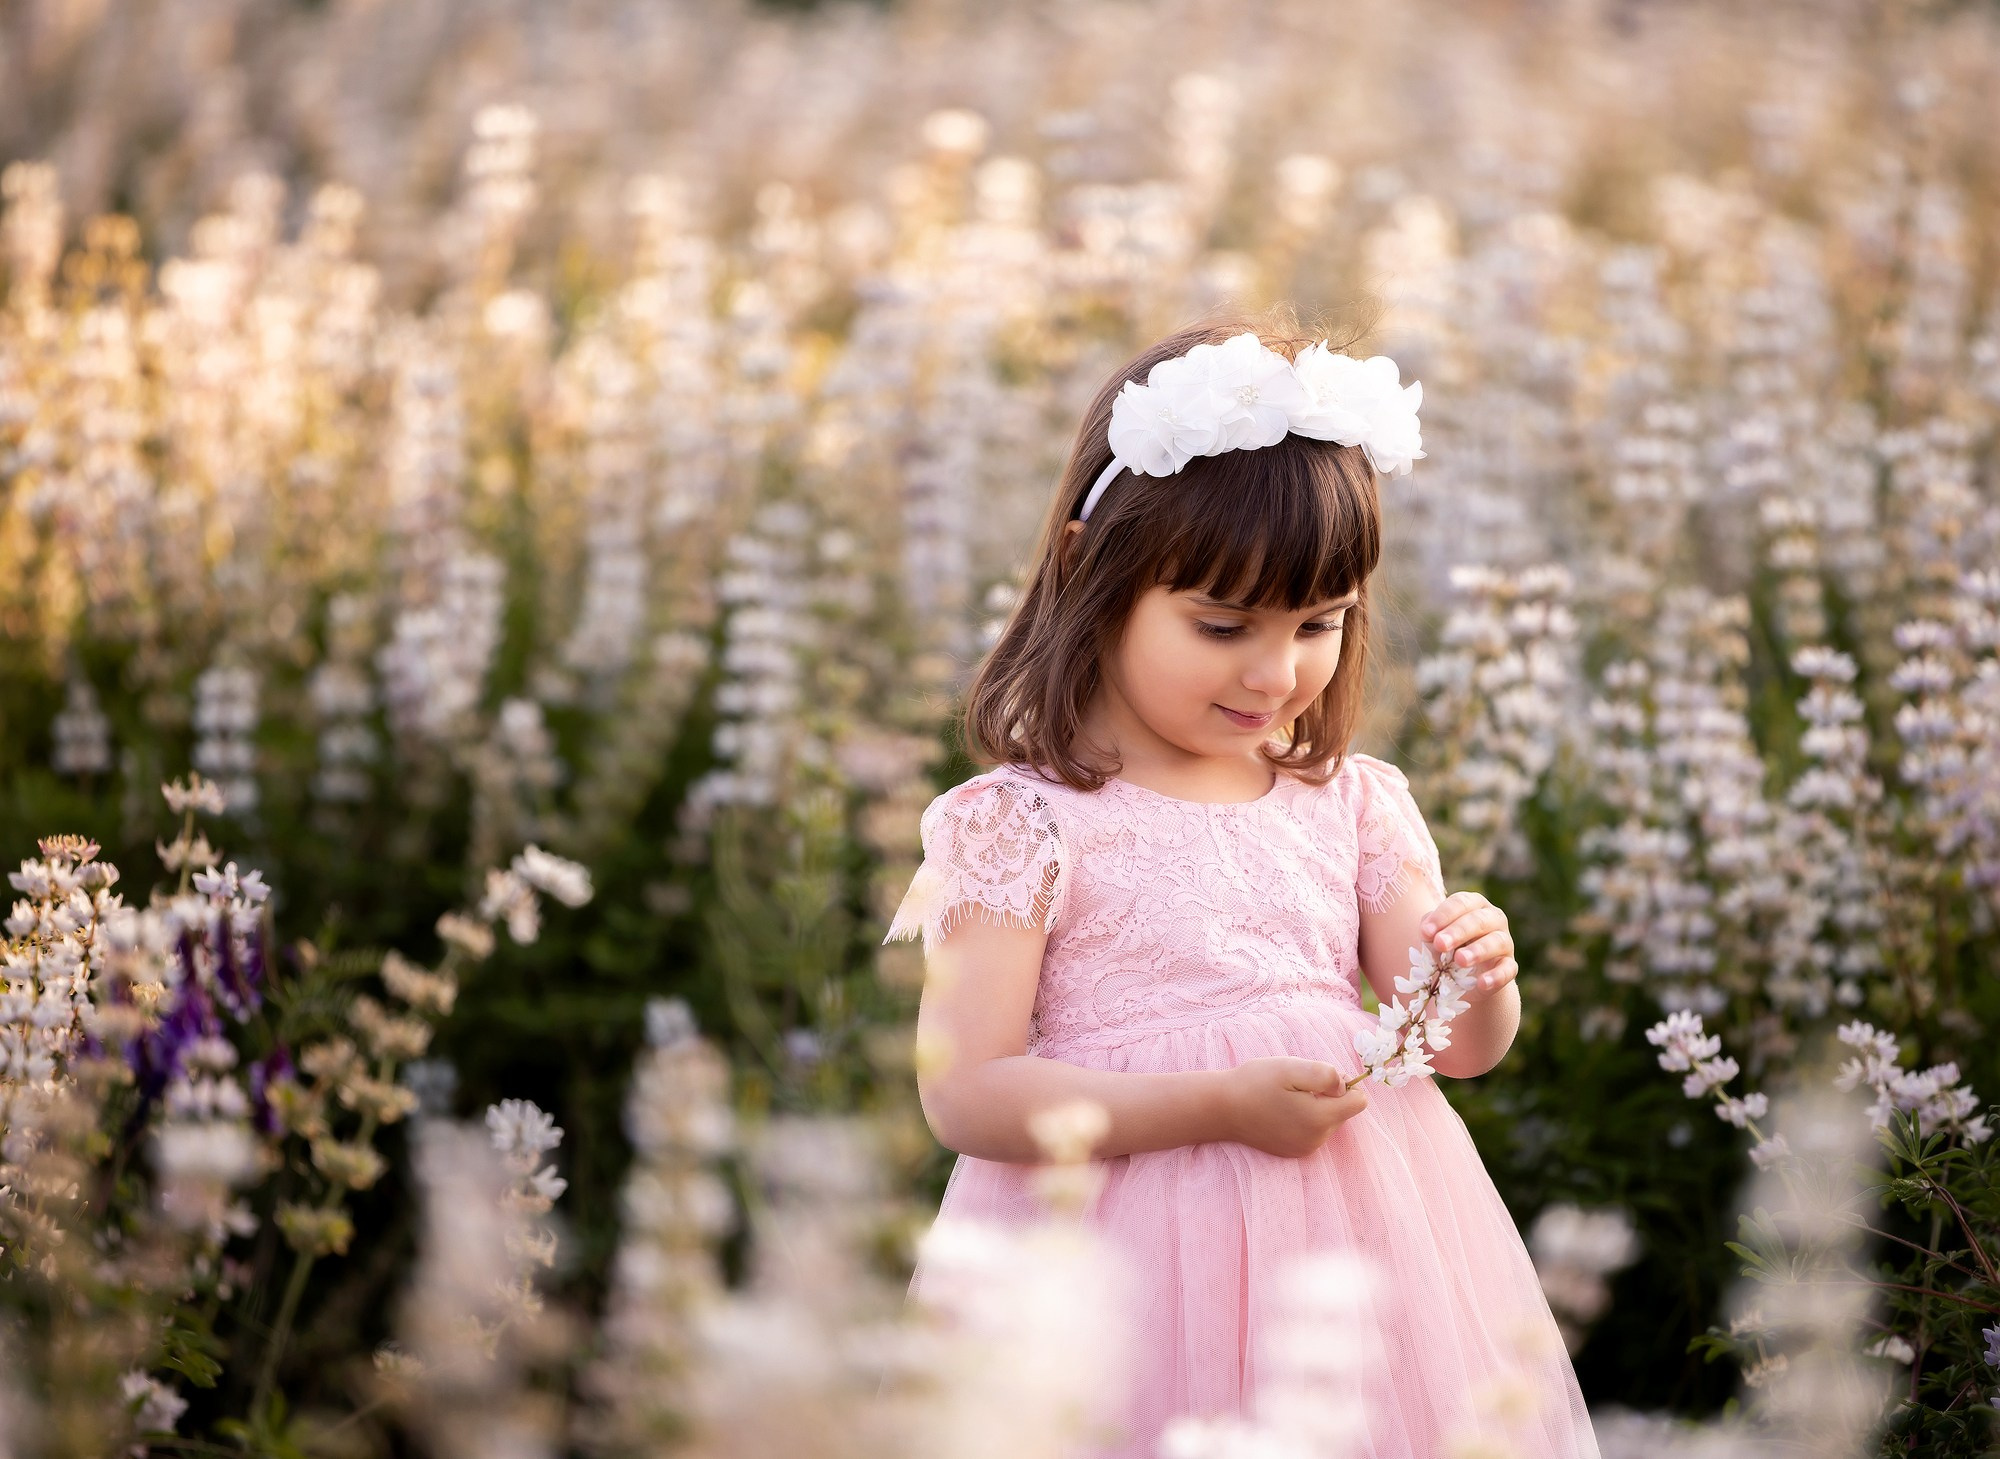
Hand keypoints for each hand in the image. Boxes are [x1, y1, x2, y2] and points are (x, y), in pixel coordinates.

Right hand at [1220, 1057, 1370, 1158]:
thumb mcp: (1291, 1067)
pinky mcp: (1294, 1151)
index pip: (1359, 1101)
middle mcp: (1317, 1139)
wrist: (1222, 1108)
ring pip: (1328, 1120)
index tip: (1320, 1078)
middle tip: (1297, 1085)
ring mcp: (1305, 1148)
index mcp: (1321, 1119)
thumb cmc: (1255, 1083)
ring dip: (1315, 1106)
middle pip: (1343, 1111)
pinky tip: (1280, 1110)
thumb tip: (1344, 1087)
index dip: (1344, 1084)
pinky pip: (1313, 1131)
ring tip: (1286, 1097)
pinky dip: (1303, 1118)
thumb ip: (1325, 1075)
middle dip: (1328, 1095)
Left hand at [1419, 891, 1516, 1001]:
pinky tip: (1481, 983)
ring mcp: (1504, 941)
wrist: (1465, 979)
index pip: (1460, 903)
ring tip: (1460, 960)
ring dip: (1478, 950)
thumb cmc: (1447, 949)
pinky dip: (1496, 976)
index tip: (1426, 932)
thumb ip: (1429, 931)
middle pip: (1478, 920)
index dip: (1443, 916)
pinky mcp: (1509, 965)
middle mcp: (1493, 918)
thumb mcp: (1435, 938)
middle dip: (1458, 931)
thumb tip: (1427, 931)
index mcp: (1473, 905)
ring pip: (1497, 941)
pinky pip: (1508, 968)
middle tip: (1441, 944)